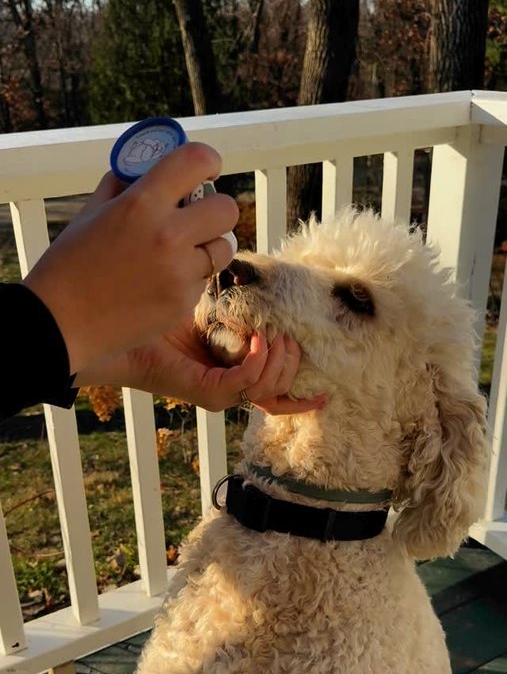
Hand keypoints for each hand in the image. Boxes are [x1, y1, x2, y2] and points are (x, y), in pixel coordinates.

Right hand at [23, 143, 237, 374]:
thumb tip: (146, 170)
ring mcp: (179, 273)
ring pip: (222, 249)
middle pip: (226, 208)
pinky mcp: (182, 304)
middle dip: (216, 210)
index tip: (206, 168)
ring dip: (208, 248)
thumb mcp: (91, 213)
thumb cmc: (68, 265)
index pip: (196, 160)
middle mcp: (167, 236)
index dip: (208, 160)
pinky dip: (188, 281)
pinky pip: (202, 282)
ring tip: (179, 255)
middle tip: (199, 218)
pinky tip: (157, 286)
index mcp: (141, 203)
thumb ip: (123, 186)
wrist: (59, 324)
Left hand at [76, 322, 326, 414]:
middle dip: (294, 363)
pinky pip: (247, 383)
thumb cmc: (156, 314)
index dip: (302, 394)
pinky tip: (257, 340)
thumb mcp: (206, 306)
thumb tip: (259, 277)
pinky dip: (259, 362)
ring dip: (281, 361)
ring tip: (276, 335)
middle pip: (280, 391)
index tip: (327, 388)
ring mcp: (218, 394)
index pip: (276, 396)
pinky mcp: (206, 391)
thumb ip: (234, 302)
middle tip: (290, 336)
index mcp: (231, 374)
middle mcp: (227, 389)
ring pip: (270, 389)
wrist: (119, 324)